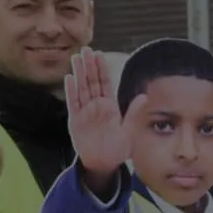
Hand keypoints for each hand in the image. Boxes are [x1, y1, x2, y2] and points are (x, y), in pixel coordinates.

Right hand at [64, 48, 143, 182]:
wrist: (104, 163)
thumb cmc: (118, 148)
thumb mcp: (129, 130)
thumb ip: (133, 113)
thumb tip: (144, 96)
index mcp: (110, 106)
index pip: (105, 83)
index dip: (102, 68)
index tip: (100, 54)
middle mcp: (97, 106)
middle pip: (91, 81)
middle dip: (89, 65)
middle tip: (86, 49)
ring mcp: (85, 112)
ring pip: (81, 88)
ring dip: (78, 73)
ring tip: (76, 58)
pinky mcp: (75, 120)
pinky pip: (73, 103)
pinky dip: (71, 91)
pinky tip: (69, 78)